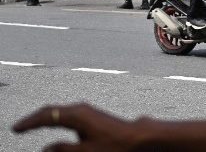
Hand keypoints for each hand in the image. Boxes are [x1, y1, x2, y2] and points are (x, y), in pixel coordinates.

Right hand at [13, 103, 144, 150]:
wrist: (139, 137)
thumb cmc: (115, 145)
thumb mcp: (86, 151)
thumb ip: (64, 150)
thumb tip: (46, 149)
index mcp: (76, 115)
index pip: (46, 116)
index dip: (29, 123)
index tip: (16, 129)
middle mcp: (81, 109)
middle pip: (51, 111)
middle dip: (34, 119)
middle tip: (19, 127)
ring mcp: (87, 111)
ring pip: (59, 112)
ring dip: (45, 119)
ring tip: (32, 126)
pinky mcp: (92, 116)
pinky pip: (67, 115)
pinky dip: (56, 119)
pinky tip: (54, 126)